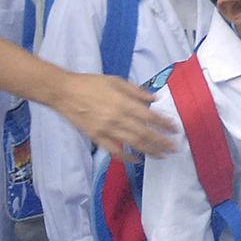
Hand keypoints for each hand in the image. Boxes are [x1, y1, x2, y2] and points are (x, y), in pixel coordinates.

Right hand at [50, 71, 173, 159]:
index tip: (175, 129)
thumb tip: (155, 97)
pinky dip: (127, 158)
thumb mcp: (116, 81)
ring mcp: (107, 130)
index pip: (150, 116)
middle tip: (174, 148)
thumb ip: (136, 91)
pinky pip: (115, 151)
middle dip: (161, 142)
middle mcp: (118, 118)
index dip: (164, 124)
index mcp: (123, 102)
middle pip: (145, 134)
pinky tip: (137, 160)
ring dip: (150, 151)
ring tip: (162, 155)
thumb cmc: (91, 83)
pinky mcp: (97, 138)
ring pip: (133, 144)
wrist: (64, 92)